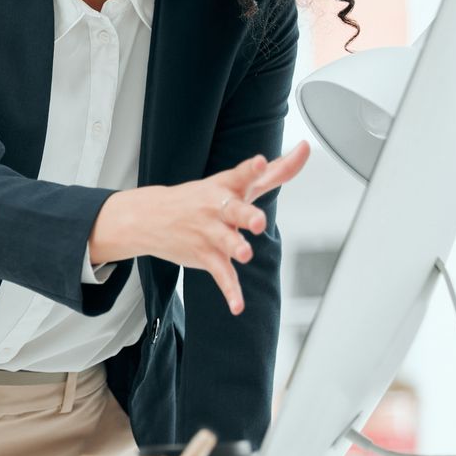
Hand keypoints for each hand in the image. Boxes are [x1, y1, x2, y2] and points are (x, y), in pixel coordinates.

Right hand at [87, 142, 310, 314]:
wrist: (150, 217)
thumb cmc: (203, 198)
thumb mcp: (235, 183)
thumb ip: (276, 171)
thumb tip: (305, 150)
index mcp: (227, 187)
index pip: (241, 175)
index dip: (251, 169)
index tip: (260, 162)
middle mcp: (218, 208)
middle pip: (235, 211)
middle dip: (247, 215)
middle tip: (257, 221)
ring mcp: (210, 233)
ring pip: (226, 242)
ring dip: (235, 248)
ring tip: (245, 254)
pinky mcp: (205, 256)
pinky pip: (220, 275)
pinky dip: (230, 291)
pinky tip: (238, 306)